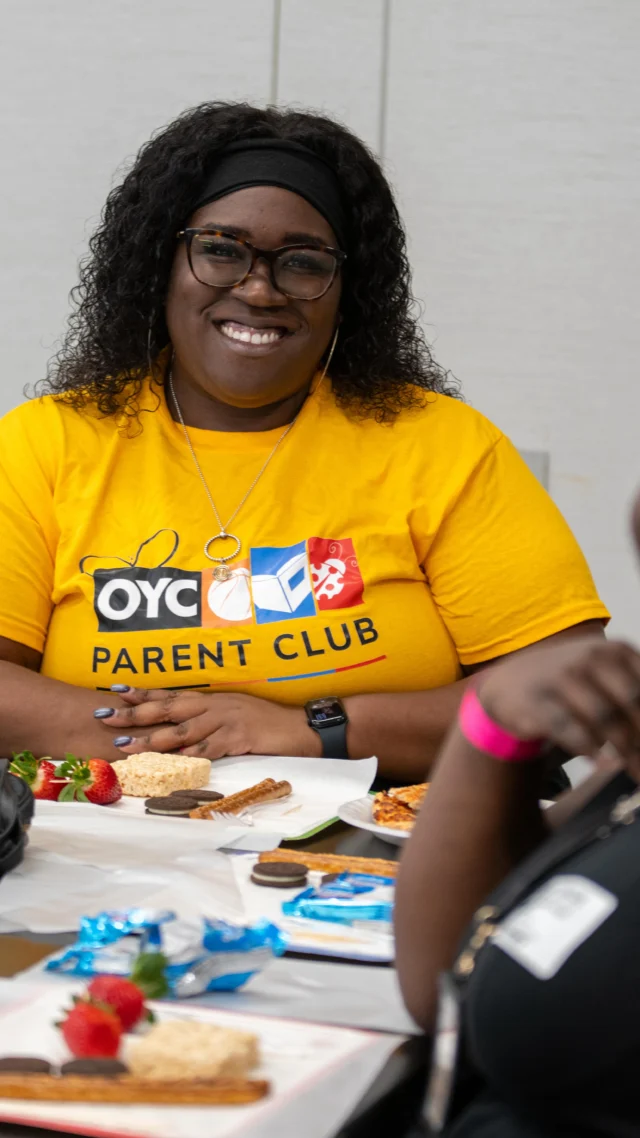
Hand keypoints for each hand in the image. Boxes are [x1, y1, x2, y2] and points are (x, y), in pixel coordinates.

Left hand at [94, 688, 321, 759]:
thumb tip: (179, 733)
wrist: (302, 728)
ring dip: (152, 737)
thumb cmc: (267, 724)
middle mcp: (215, 706)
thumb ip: (208, 721)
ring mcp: (227, 720)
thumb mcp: (234, 715)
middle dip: (135, 713)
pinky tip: (170, 762)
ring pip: (183, 730)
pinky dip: (188, 756)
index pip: (171, 694)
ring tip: (126, 743)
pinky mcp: (239, 738)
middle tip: (106, 716)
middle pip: (168, 708)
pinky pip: (209, 748)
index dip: (142, 693)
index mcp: (212, 700)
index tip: (115, 691)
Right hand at [477, 636, 639, 775]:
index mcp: (614, 651)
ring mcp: (561, 676)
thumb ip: (632, 693)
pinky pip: (569, 728)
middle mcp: (589, 657)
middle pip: (630, 699)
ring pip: (603, 716)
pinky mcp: (538, 701)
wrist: (508, 683)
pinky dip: (588, 748)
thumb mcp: (603, 673)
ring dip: (623, 749)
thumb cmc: (566, 683)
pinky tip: (599, 763)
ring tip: (632, 769)